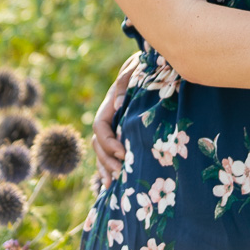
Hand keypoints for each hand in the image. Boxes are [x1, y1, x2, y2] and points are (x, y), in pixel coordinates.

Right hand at [92, 52, 138, 186]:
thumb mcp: (135, 70)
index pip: (100, 127)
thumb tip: (118, 105)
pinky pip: (110, 153)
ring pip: (101, 151)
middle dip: (107, 160)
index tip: (124, 152)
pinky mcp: (122, 133)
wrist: (152, 64)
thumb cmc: (144, 66)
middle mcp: (109, 117)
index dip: (108, 142)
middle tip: (120, 172)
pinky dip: (109, 167)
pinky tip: (112, 183)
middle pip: (98, 143)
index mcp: (109, 104)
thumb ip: (124, 84)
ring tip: (112, 184)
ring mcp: (114, 126)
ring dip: (105, 168)